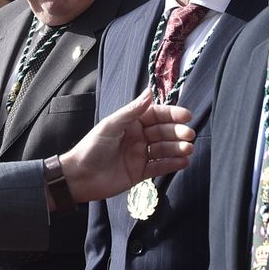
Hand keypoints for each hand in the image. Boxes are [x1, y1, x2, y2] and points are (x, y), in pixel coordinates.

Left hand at [59, 90, 193, 203]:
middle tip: (188, 135)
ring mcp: (139, 155)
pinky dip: (172, 164)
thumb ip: (132, 111)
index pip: (156, 115)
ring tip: (188, 149)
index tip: (186, 116)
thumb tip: (149, 91)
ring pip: (164, 149)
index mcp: (130, 123)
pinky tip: (184, 161)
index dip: (171, 114)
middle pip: (163, 132)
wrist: (79, 177)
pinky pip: (160, 166)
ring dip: (177, 148)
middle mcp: (137, 137)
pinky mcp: (140, 173)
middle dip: (177, 132)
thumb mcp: (111, 126)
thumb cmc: (91, 148)